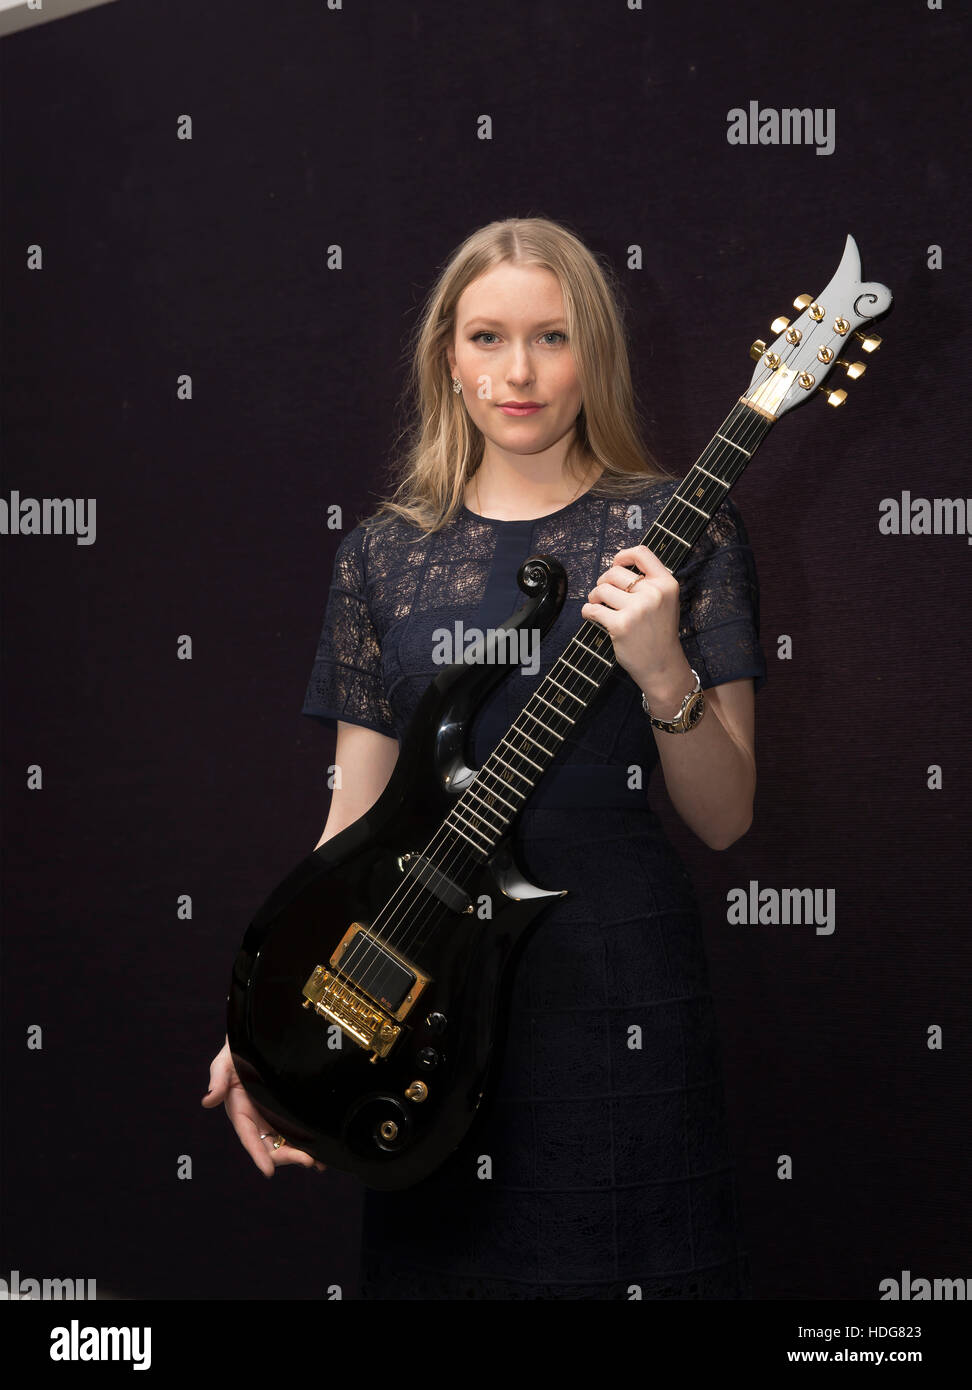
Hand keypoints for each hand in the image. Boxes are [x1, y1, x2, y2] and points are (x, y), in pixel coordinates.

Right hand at [202, 1036, 326, 1177]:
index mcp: (240, 1113)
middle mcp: (257, 1120)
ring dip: (301, 1155)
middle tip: (308, 1161)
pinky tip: (323, 1151)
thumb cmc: (238, 1051)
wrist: (260, 1038)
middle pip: (271, 1146)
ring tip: (320, 1164)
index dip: (259, 1156)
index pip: (249, 1138)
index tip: (268, 1172)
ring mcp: (274, 1117)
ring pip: (286, 1143)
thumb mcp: (224, 1062)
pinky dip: (308, 1143)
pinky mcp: (288, 1112)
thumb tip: (207, 1101)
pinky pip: (297, 1131)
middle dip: (287, 1157)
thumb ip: (218, 1080)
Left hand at [581, 545, 685, 694]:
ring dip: (594, 597)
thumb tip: (616, 565)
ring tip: (598, 605)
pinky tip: (591, 616)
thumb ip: (648, 582)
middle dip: (603, 582)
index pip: (642, 553)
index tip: (615, 564)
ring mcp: (637, 609)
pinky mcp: (621, 625)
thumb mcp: (665, 601)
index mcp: (666, 584)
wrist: (662, 665)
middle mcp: (653, 594)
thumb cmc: (659, 632)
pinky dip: (587, 611)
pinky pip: (592, 609)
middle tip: (603, 594)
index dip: (623, 555)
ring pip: (601, 589)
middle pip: (614, 572)